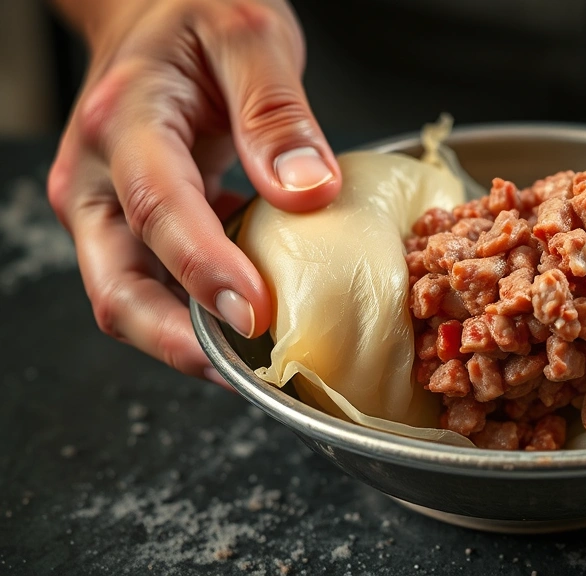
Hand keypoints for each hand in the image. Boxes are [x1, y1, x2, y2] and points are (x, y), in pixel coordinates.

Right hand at [48, 0, 340, 387]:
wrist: (156, 12)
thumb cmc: (199, 15)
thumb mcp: (251, 36)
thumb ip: (277, 112)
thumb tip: (307, 192)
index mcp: (124, 122)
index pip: (157, 209)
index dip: (204, 271)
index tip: (256, 314)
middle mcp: (95, 176)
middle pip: (118, 286)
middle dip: (182, 341)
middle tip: (254, 372)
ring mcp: (104, 207)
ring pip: (130, 298)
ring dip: (191, 339)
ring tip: (262, 363)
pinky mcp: (128, 224)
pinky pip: (157, 283)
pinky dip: (199, 312)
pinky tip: (255, 318)